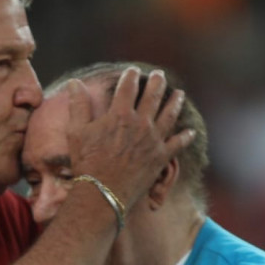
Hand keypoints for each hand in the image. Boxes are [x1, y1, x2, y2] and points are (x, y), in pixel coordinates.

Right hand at [67, 67, 193, 206]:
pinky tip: (190, 132)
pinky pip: (177, 144)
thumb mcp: (76, 131)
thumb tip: (73, 82)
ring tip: (180, 94)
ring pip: (169, 115)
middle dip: (157, 83)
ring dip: (175, 102)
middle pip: (153, 96)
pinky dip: (185, 137)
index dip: (131, 76)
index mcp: (120, 114)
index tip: (134, 71)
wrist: (102, 193)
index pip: (128, 87)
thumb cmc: (86, 163)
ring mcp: (153, 140)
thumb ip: (78, 105)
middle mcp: (140, 123)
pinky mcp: (161, 157)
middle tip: (160, 75)